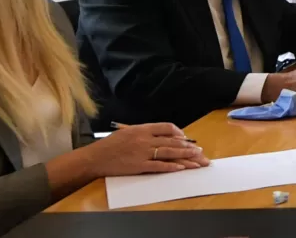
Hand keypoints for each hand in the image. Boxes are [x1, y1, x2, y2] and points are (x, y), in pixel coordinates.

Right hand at [84, 123, 208, 176]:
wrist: (95, 157)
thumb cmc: (110, 145)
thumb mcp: (127, 132)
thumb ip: (144, 132)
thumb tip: (160, 136)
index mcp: (142, 129)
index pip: (166, 127)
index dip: (178, 132)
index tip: (185, 137)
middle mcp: (145, 139)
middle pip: (172, 141)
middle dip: (188, 146)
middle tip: (200, 151)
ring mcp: (143, 153)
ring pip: (169, 153)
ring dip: (185, 156)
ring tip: (197, 159)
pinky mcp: (139, 166)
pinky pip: (159, 166)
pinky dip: (171, 167)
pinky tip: (181, 168)